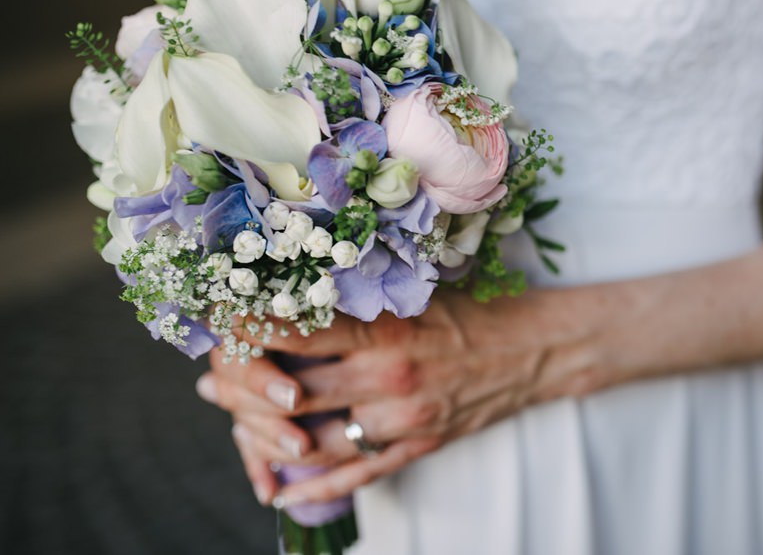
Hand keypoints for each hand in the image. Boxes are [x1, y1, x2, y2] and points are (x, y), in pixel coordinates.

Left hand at [196, 287, 605, 507]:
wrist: (532, 350)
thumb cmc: (471, 313)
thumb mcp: (417, 295)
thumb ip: (362, 303)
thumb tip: (297, 295)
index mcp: (386, 331)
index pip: (300, 334)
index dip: (250, 332)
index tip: (218, 325)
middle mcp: (389, 377)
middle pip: (294, 396)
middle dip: (243, 392)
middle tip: (210, 383)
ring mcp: (404, 418)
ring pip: (317, 442)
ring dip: (269, 440)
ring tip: (234, 428)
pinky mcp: (420, 445)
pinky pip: (358, 474)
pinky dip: (316, 486)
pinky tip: (283, 488)